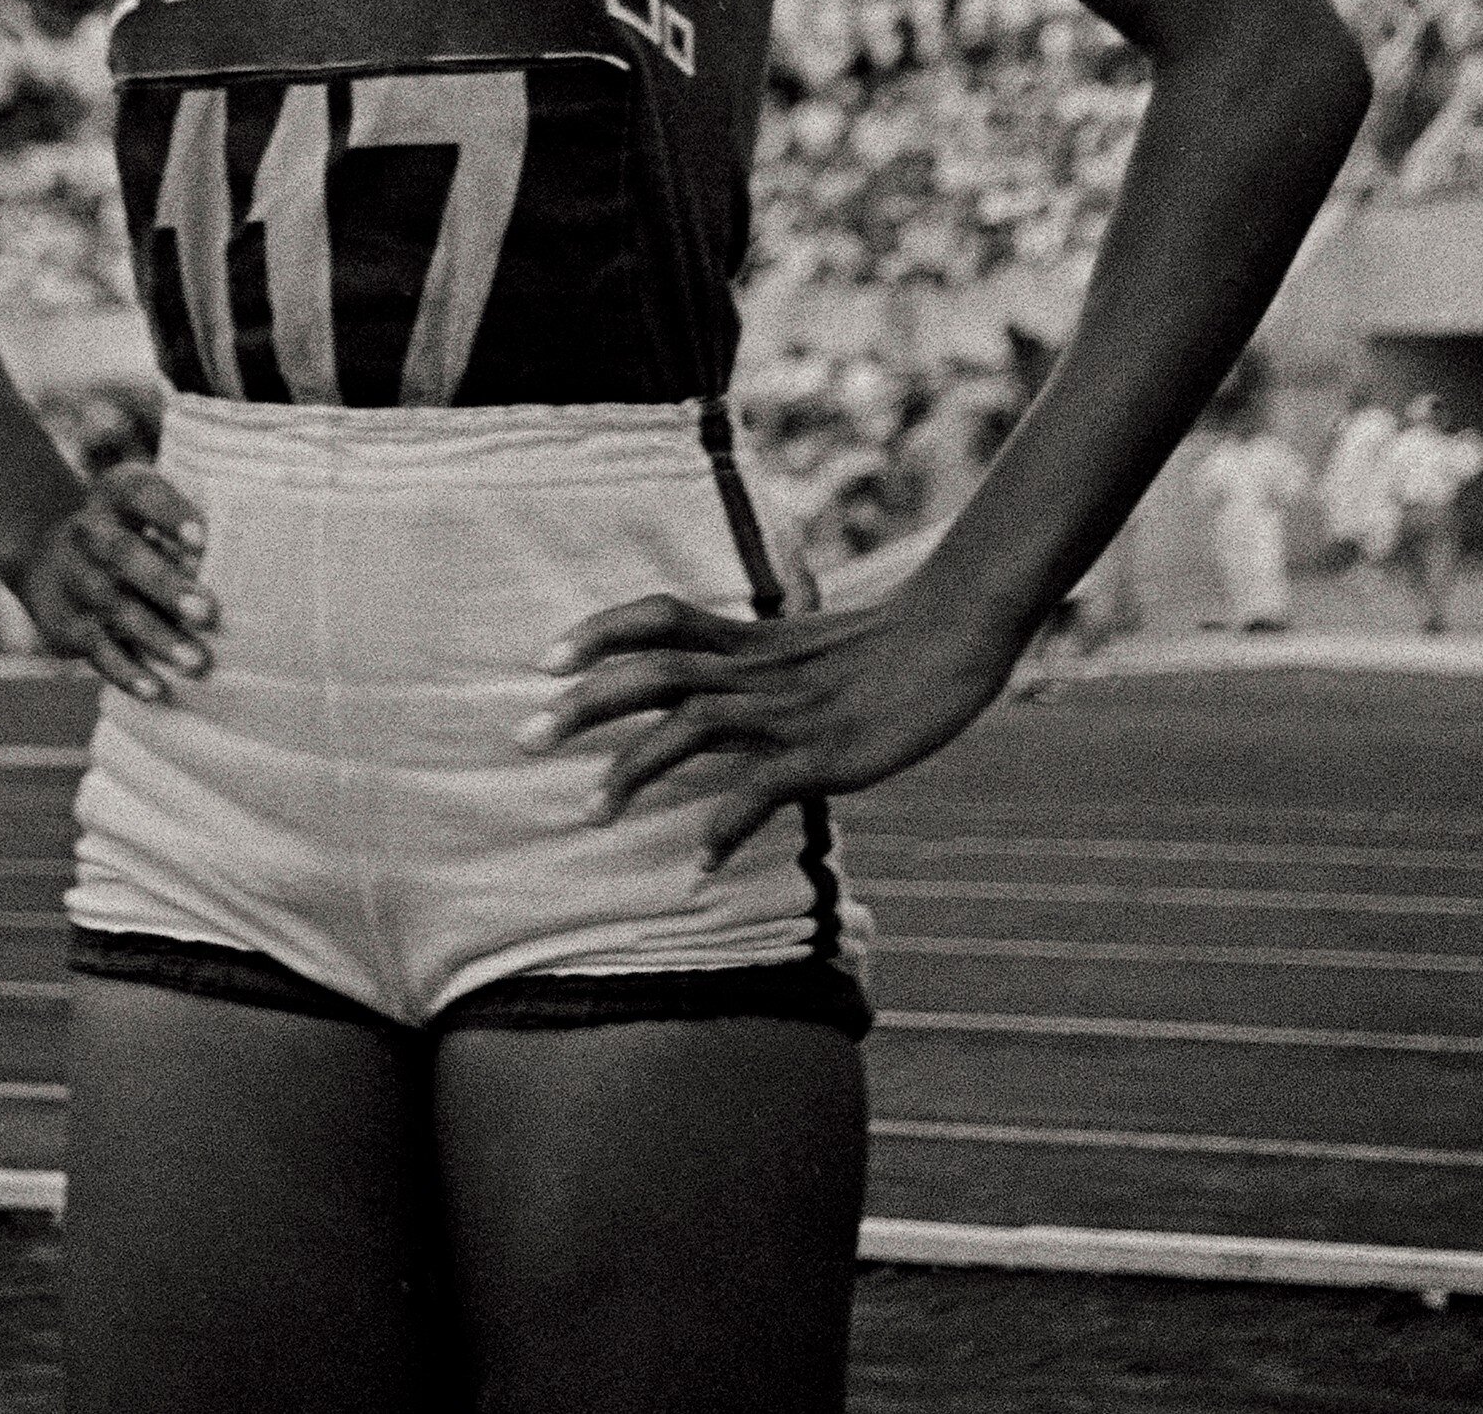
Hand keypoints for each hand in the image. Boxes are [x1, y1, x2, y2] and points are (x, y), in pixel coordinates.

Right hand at [16, 462, 217, 702]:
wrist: (48, 562)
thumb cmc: (128, 533)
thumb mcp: (145, 510)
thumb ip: (185, 526)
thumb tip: (254, 558)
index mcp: (113, 494)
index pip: (139, 493)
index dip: (169, 513)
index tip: (203, 538)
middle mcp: (88, 533)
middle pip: (123, 554)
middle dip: (165, 583)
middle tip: (207, 611)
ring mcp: (74, 580)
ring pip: (113, 608)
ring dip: (156, 636)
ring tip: (196, 662)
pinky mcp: (65, 625)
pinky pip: (97, 650)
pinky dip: (126, 672)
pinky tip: (156, 689)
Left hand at [517, 579, 1020, 868]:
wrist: (956, 636)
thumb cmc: (886, 648)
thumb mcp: (806, 650)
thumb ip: (757, 667)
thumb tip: (714, 695)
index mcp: (749, 640)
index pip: (658, 617)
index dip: (599, 631)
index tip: (546, 658)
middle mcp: (755, 670)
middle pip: (652, 673)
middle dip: (585, 704)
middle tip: (526, 737)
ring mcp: (788, 712)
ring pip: (691, 727)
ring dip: (635, 770)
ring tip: (593, 813)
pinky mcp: (825, 754)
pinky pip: (762, 790)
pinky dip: (725, 827)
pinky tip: (700, 866)